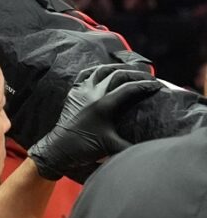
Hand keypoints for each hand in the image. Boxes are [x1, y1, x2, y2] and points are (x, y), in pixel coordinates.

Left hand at [28, 63, 163, 182]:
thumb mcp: (113, 147)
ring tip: (131, 71)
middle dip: (137, 74)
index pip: (130, 88)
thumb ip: (134, 147)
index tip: (159, 86)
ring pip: (102, 70)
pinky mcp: (73, 92)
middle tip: (149, 77)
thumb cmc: (85, 148)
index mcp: (105, 105)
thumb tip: (155, 149)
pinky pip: (85, 74)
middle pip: (118, 74)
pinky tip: (105, 71)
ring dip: (118, 68)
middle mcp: (93, 93)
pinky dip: (97, 69)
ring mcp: (82, 90)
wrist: (59, 148)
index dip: (147, 85)